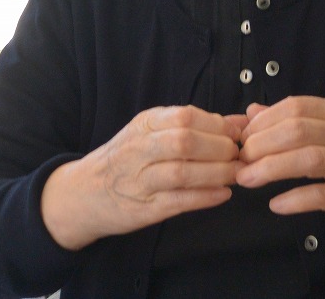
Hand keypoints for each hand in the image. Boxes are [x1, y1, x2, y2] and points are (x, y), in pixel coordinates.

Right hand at [41, 105, 247, 249]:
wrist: (82, 194)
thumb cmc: (128, 159)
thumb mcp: (154, 132)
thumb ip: (198, 126)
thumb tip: (243, 121)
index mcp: (145, 124)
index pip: (186, 116)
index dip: (217, 125)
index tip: (236, 133)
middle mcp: (139, 148)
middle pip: (185, 142)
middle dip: (219, 148)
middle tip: (238, 155)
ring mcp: (138, 180)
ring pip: (182, 172)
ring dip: (217, 173)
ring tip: (236, 174)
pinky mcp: (142, 208)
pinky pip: (177, 201)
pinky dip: (204, 197)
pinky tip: (223, 194)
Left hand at [236, 96, 324, 240]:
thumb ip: (294, 119)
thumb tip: (252, 112)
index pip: (296, 106)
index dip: (264, 120)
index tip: (244, 136)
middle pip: (297, 129)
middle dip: (261, 144)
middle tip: (241, 160)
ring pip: (308, 158)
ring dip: (271, 168)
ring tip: (247, 179)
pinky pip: (322, 194)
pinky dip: (295, 199)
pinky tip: (276, 204)